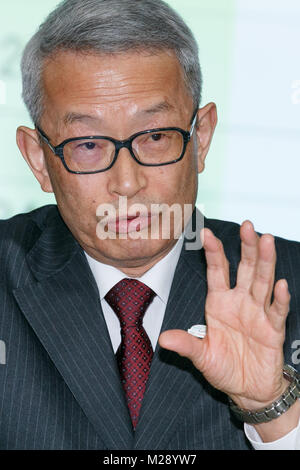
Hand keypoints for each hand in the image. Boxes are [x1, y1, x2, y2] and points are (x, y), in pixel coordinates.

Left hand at [159, 221, 290, 409]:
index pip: (217, 271)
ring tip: (266, 240)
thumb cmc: (223, 368)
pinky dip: (280, 298)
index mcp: (219, 302)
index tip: (205, 232)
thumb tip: (163, 339)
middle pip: (245, 268)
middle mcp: (240, 301)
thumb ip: (186, 345)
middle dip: (246, 247)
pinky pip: (277, 310)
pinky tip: (281, 284)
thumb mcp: (201, 357)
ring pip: (263, 281)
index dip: (213, 252)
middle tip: (246, 225)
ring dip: (265, 261)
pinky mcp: (274, 329)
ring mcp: (258, 313)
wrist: (247, 389)